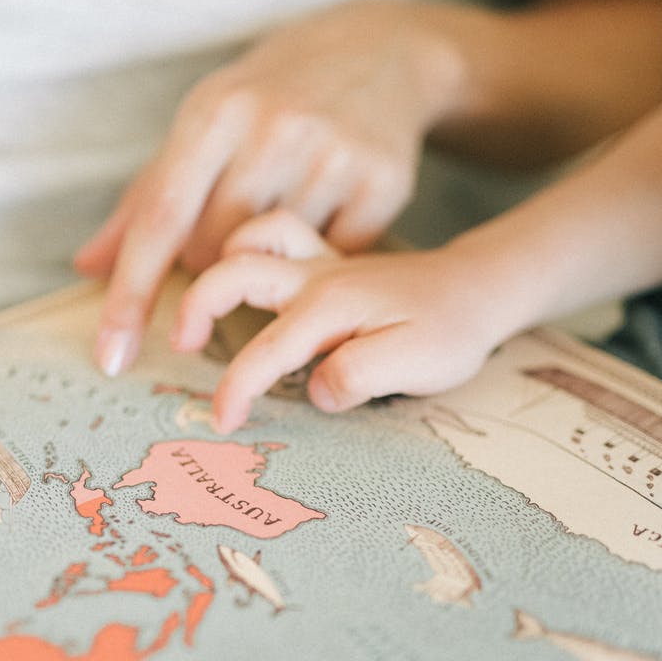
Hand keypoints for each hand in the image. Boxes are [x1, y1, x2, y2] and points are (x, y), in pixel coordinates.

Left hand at [74, 0, 465, 375]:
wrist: (378, 52)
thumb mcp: (204, 124)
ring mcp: (332, 156)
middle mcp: (273, 130)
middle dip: (203, 260)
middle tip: (223, 228)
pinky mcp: (380, 184)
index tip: (113, 354)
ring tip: (274, 214)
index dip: (132, 292)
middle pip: (213, 250)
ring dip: (260, 263)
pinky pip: (330, 262)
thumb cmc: (269, 97)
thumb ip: (145, 198)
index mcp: (216, 112)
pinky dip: (317, 259)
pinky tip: (321, 218)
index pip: (161, 218)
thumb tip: (86, 267)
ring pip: (271, 263)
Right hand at [169, 210, 504, 432]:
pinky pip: (273, 236)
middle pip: (235, 270)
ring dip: (215, 266)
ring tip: (202, 309)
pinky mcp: (325, 262)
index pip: (266, 350)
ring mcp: (318, 262)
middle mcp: (316, 274)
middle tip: (182, 345)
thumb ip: (360, 375)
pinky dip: (244, 248)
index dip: (236, 389)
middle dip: (196, 306)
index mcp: (331, 305)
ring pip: (249, 240)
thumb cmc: (449, 331)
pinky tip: (241, 279)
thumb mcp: (417, 364)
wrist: (479, 288)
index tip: (223, 424)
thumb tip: (313, 388)